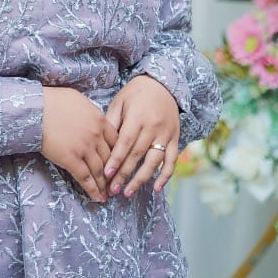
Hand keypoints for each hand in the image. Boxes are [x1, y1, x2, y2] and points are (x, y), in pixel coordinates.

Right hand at [41, 87, 118, 203]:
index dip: (118, 154)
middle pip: (110, 158)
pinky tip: (97, 198)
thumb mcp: (78, 99)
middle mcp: (95, 135)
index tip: (119, 163)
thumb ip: (90, 111)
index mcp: (99, 120)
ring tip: (107, 195)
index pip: (115, 141)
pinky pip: (85, 177)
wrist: (35, 108)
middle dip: (114, 173)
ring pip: (99, 170)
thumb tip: (92, 116)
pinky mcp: (71, 159)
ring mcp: (84, 148)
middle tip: (116, 184)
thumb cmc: (52, 100)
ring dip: (104, 185)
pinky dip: (92, 189)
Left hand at [104, 75, 180, 197]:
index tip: (105, 175)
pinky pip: (172, 160)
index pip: (125, 143)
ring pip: (154, 161)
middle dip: (124, 174)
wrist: (163, 84)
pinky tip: (157, 188)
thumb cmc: (135, 93)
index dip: (116, 160)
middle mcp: (153, 127)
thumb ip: (112, 122)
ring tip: (128, 192)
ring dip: (141, 179)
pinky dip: (166, 175)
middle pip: (137, 155)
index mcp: (137, 117)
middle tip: (112, 190)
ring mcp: (166, 134)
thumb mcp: (120, 101)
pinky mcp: (176, 139)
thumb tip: (101, 144)